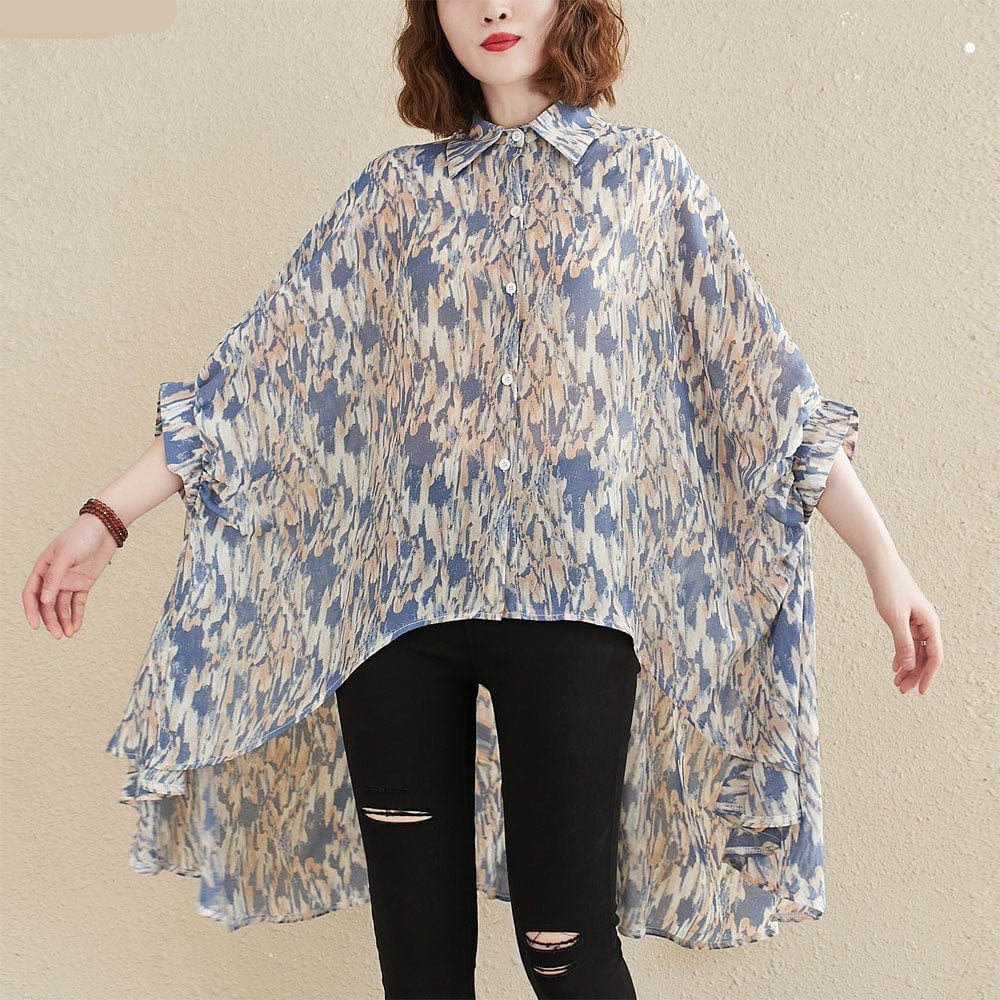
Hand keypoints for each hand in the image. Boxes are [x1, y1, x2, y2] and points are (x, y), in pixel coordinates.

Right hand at [22, 514, 120, 638]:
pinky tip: (76, 626)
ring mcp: (69, 580)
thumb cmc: (82, 535)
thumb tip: (45, 600)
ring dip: (63, 620)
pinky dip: (77, 614)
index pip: (32, 593)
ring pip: (62, 606)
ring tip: (67, 634)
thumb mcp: (65, 555)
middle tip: (58, 635)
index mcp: (43, 568)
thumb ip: (54, 577)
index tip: (36, 625)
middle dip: (51, 620)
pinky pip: (78, 602)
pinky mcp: (84, 583)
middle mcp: (54, 576)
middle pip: (47, 603)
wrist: (105, 529)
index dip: (31, 610)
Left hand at [865, 553, 942, 694]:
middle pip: (925, 657)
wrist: (882, 566)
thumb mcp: (895, 617)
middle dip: (915, 675)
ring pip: (915, 651)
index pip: (934, 657)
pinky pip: (907, 642)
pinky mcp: (905, 619)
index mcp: (930, 624)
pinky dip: (901, 654)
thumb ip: (902, 641)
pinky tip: (894, 666)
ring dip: (907, 667)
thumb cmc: (890, 587)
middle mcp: (927, 625)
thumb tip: (908, 665)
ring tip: (897, 682)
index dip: (929, 675)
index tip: (921, 691)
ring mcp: (916, 622)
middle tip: (901, 690)